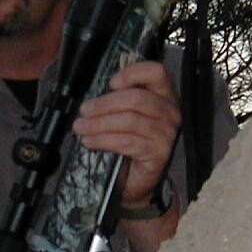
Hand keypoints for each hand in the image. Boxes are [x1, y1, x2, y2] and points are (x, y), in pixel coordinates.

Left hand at [73, 60, 180, 206]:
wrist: (136, 179)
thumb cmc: (130, 142)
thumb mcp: (125, 116)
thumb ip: (118, 101)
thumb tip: (93, 98)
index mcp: (164, 96)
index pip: (157, 72)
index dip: (133, 73)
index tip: (111, 83)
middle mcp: (170, 112)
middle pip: (137, 98)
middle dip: (105, 104)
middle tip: (84, 111)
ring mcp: (167, 134)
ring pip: (130, 120)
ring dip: (99, 124)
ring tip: (81, 128)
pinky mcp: (158, 153)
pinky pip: (127, 142)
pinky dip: (104, 140)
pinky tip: (90, 141)